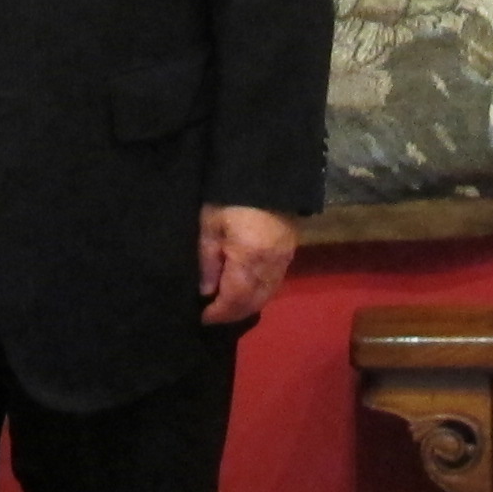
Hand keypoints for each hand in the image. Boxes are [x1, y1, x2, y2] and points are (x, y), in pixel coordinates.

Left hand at [198, 203, 299, 324]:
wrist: (268, 173)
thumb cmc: (230, 196)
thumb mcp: (210, 224)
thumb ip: (208, 260)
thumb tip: (206, 290)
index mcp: (249, 259)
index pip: (234, 299)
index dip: (218, 312)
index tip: (203, 318)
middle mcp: (270, 265)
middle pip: (253, 302)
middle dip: (232, 314)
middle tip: (213, 316)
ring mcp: (284, 259)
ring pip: (266, 295)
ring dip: (247, 305)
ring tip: (227, 307)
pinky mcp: (290, 251)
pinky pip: (274, 283)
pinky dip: (259, 292)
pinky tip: (246, 291)